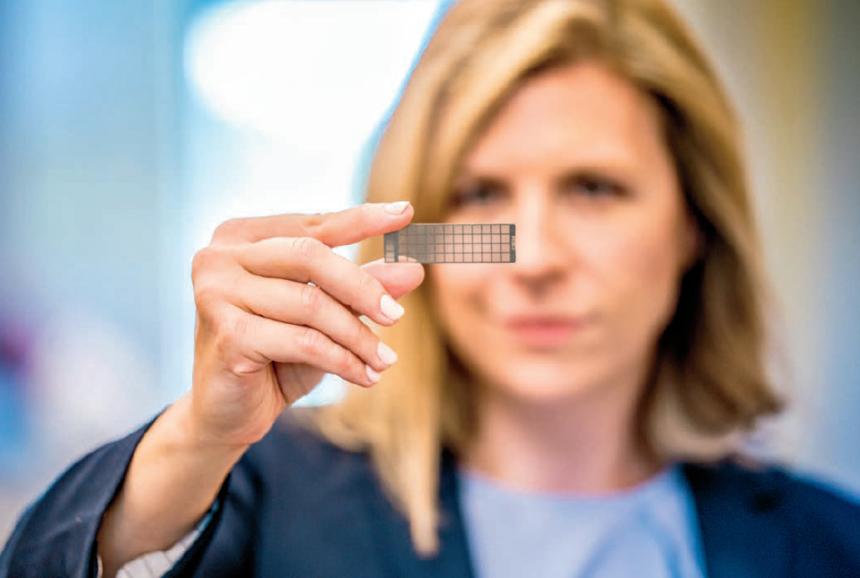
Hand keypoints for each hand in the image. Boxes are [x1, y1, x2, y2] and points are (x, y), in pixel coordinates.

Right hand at [188, 201, 422, 447]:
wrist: (226, 414)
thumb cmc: (275, 357)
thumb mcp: (324, 318)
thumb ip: (361, 288)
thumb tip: (413, 268)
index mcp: (240, 237)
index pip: (312, 224)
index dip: (360, 219)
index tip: (407, 212)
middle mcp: (219, 256)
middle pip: (311, 255)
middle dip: (363, 287)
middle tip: (397, 316)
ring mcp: (216, 293)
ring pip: (311, 304)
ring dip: (358, 336)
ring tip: (385, 360)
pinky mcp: (227, 334)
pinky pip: (304, 341)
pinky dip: (342, 360)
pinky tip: (364, 376)